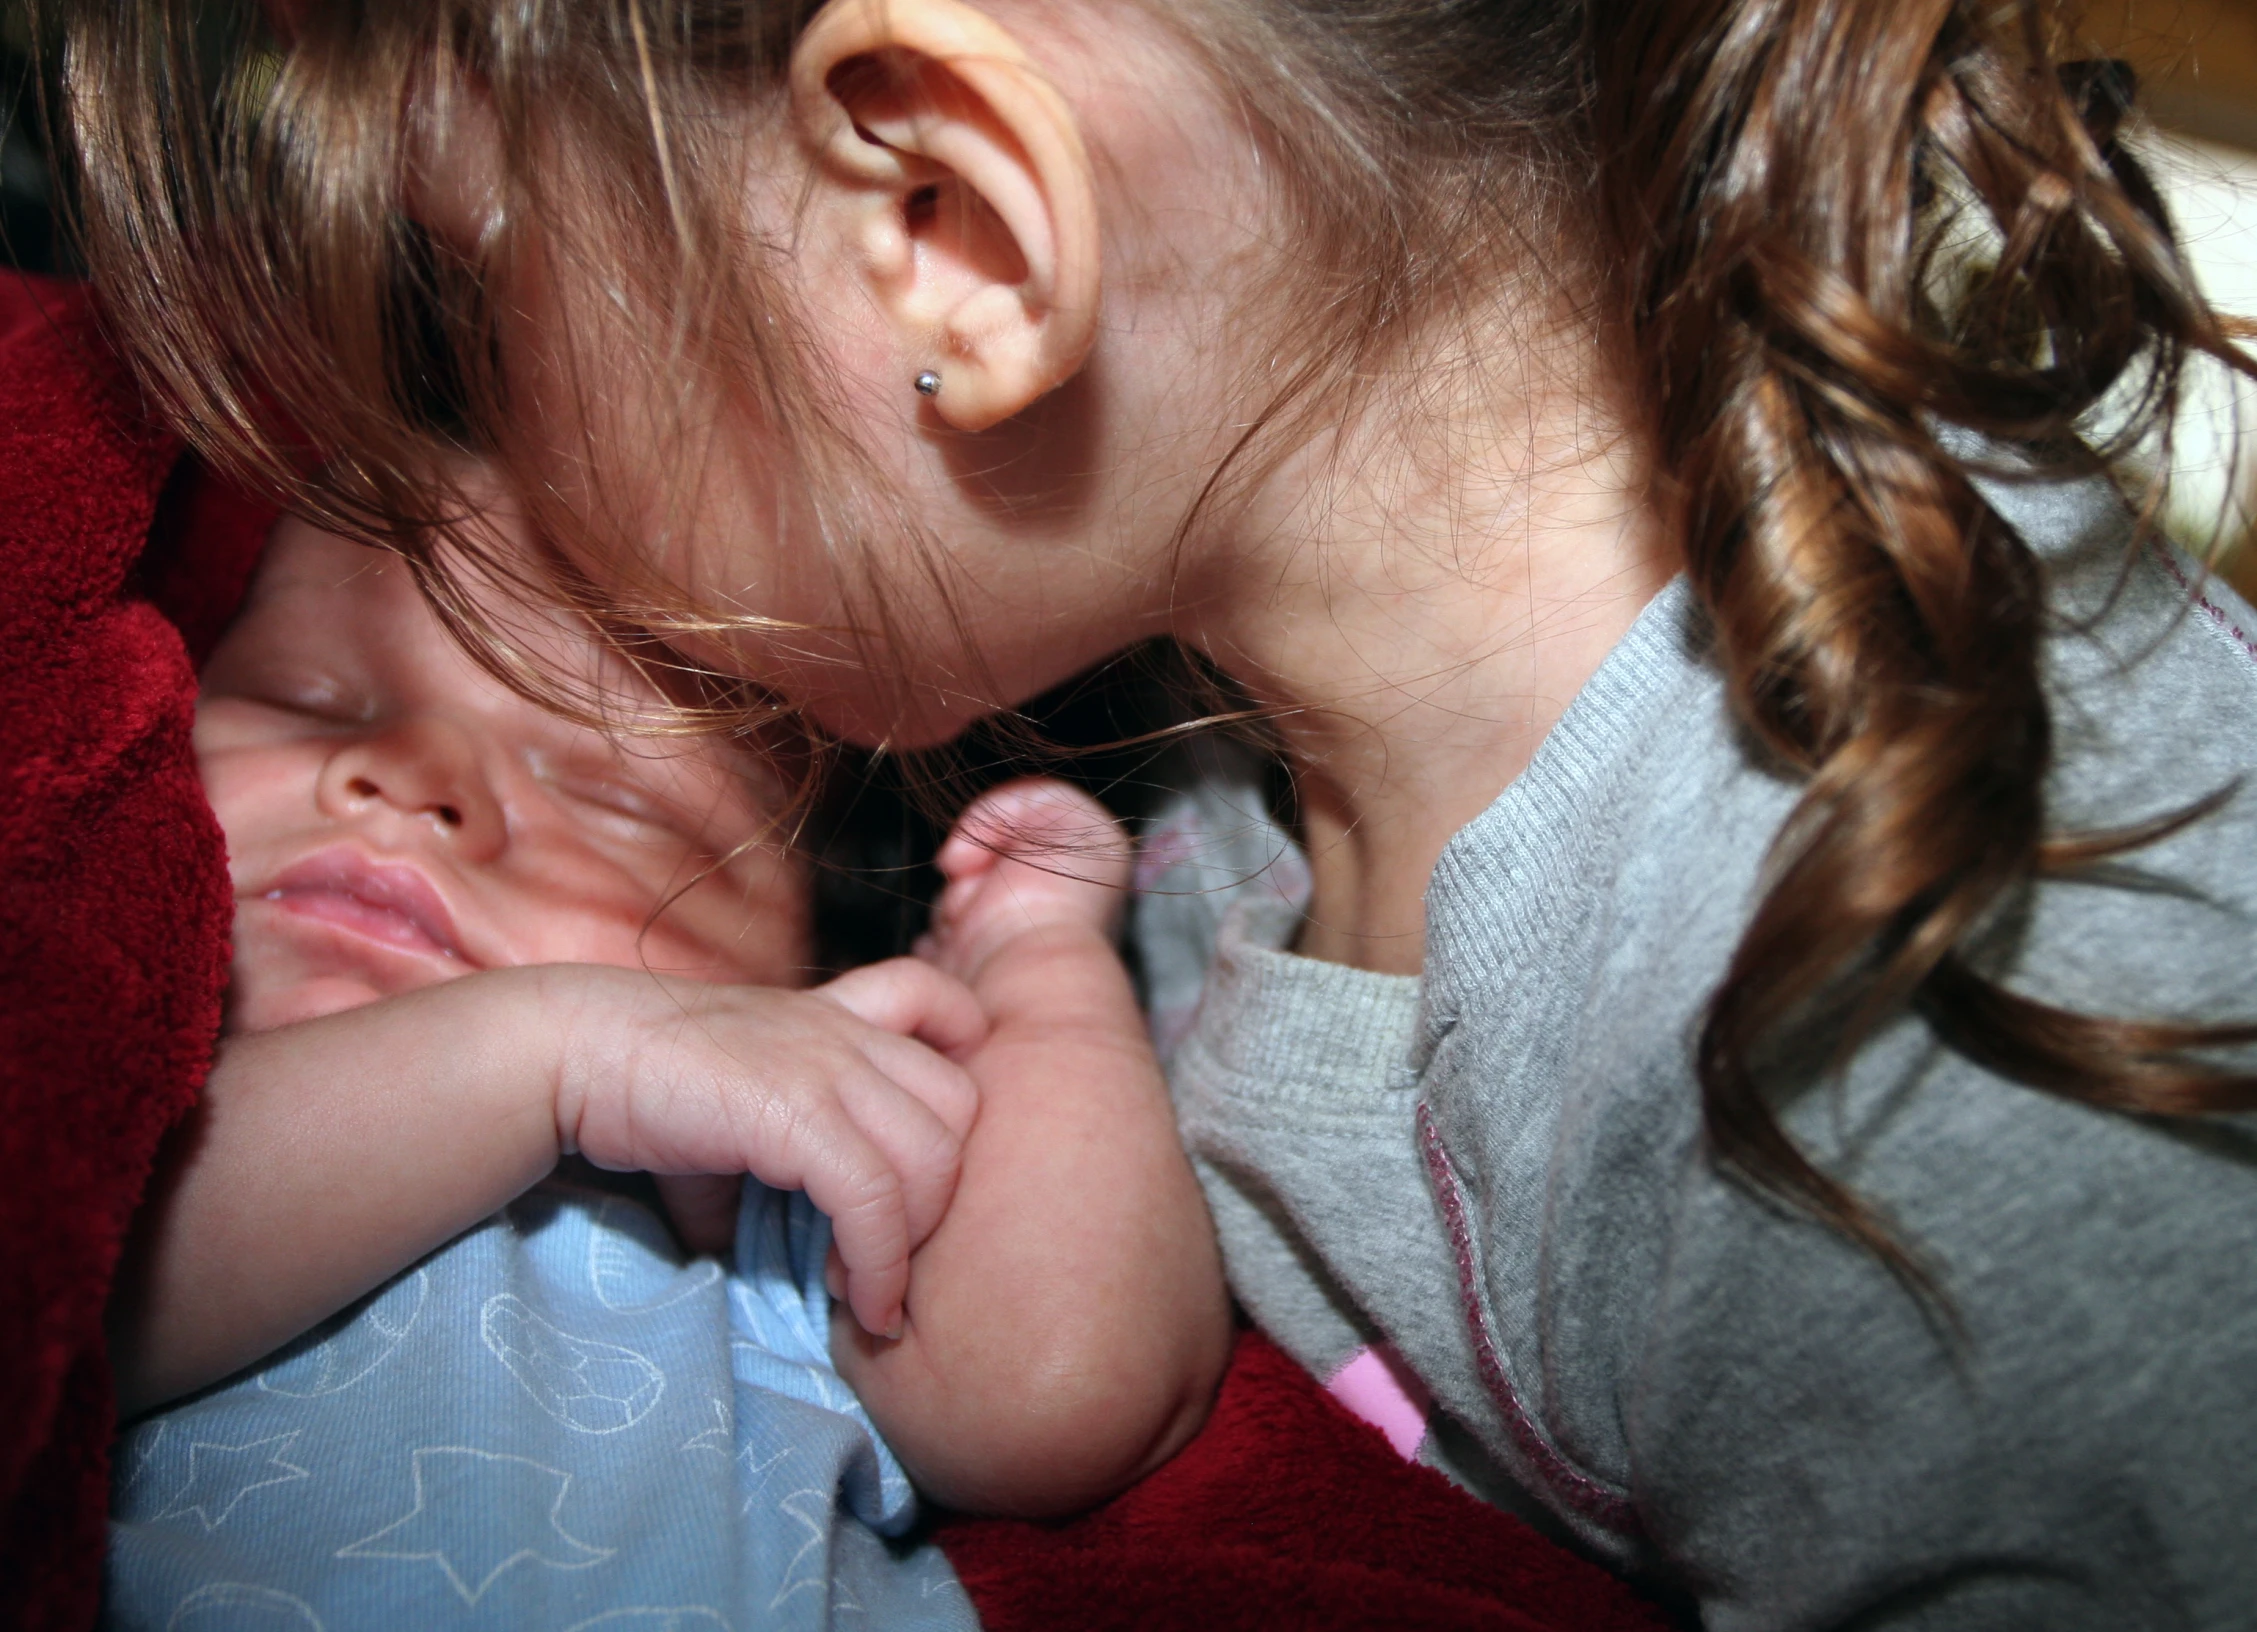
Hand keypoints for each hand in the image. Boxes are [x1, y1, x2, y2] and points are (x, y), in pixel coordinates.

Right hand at [544, 957, 984, 1337]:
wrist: (574, 1055)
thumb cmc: (648, 1091)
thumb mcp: (740, 1121)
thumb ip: (788, 1174)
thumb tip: (801, 1263)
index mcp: (840, 1015)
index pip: (948, 1009)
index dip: (963, 1071)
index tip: (922, 1159)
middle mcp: (847, 1031)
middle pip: (963, 1106)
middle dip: (947, 1191)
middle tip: (889, 1249)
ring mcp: (827, 1063)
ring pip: (935, 1155)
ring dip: (914, 1241)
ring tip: (865, 1286)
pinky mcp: (795, 1109)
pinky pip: (874, 1196)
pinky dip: (878, 1263)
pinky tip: (853, 1300)